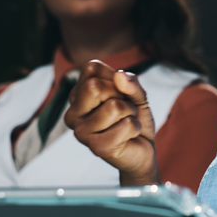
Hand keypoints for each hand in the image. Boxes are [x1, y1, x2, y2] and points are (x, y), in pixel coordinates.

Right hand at [64, 60, 159, 185]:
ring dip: (130, 113)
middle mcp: (73, 113)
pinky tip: (127, 137)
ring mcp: (81, 132)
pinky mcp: (96, 148)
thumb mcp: (137, 93)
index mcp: (77, 95)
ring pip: (114, 106)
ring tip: (125, 123)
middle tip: (123, 110)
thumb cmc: (133, 117)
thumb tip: (119, 76)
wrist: (142, 148)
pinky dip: (135, 128)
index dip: (115, 78)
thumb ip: (131, 82)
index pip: (92, 68)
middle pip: (94, 86)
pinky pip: (127, 125)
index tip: (118, 93)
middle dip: (120, 95)